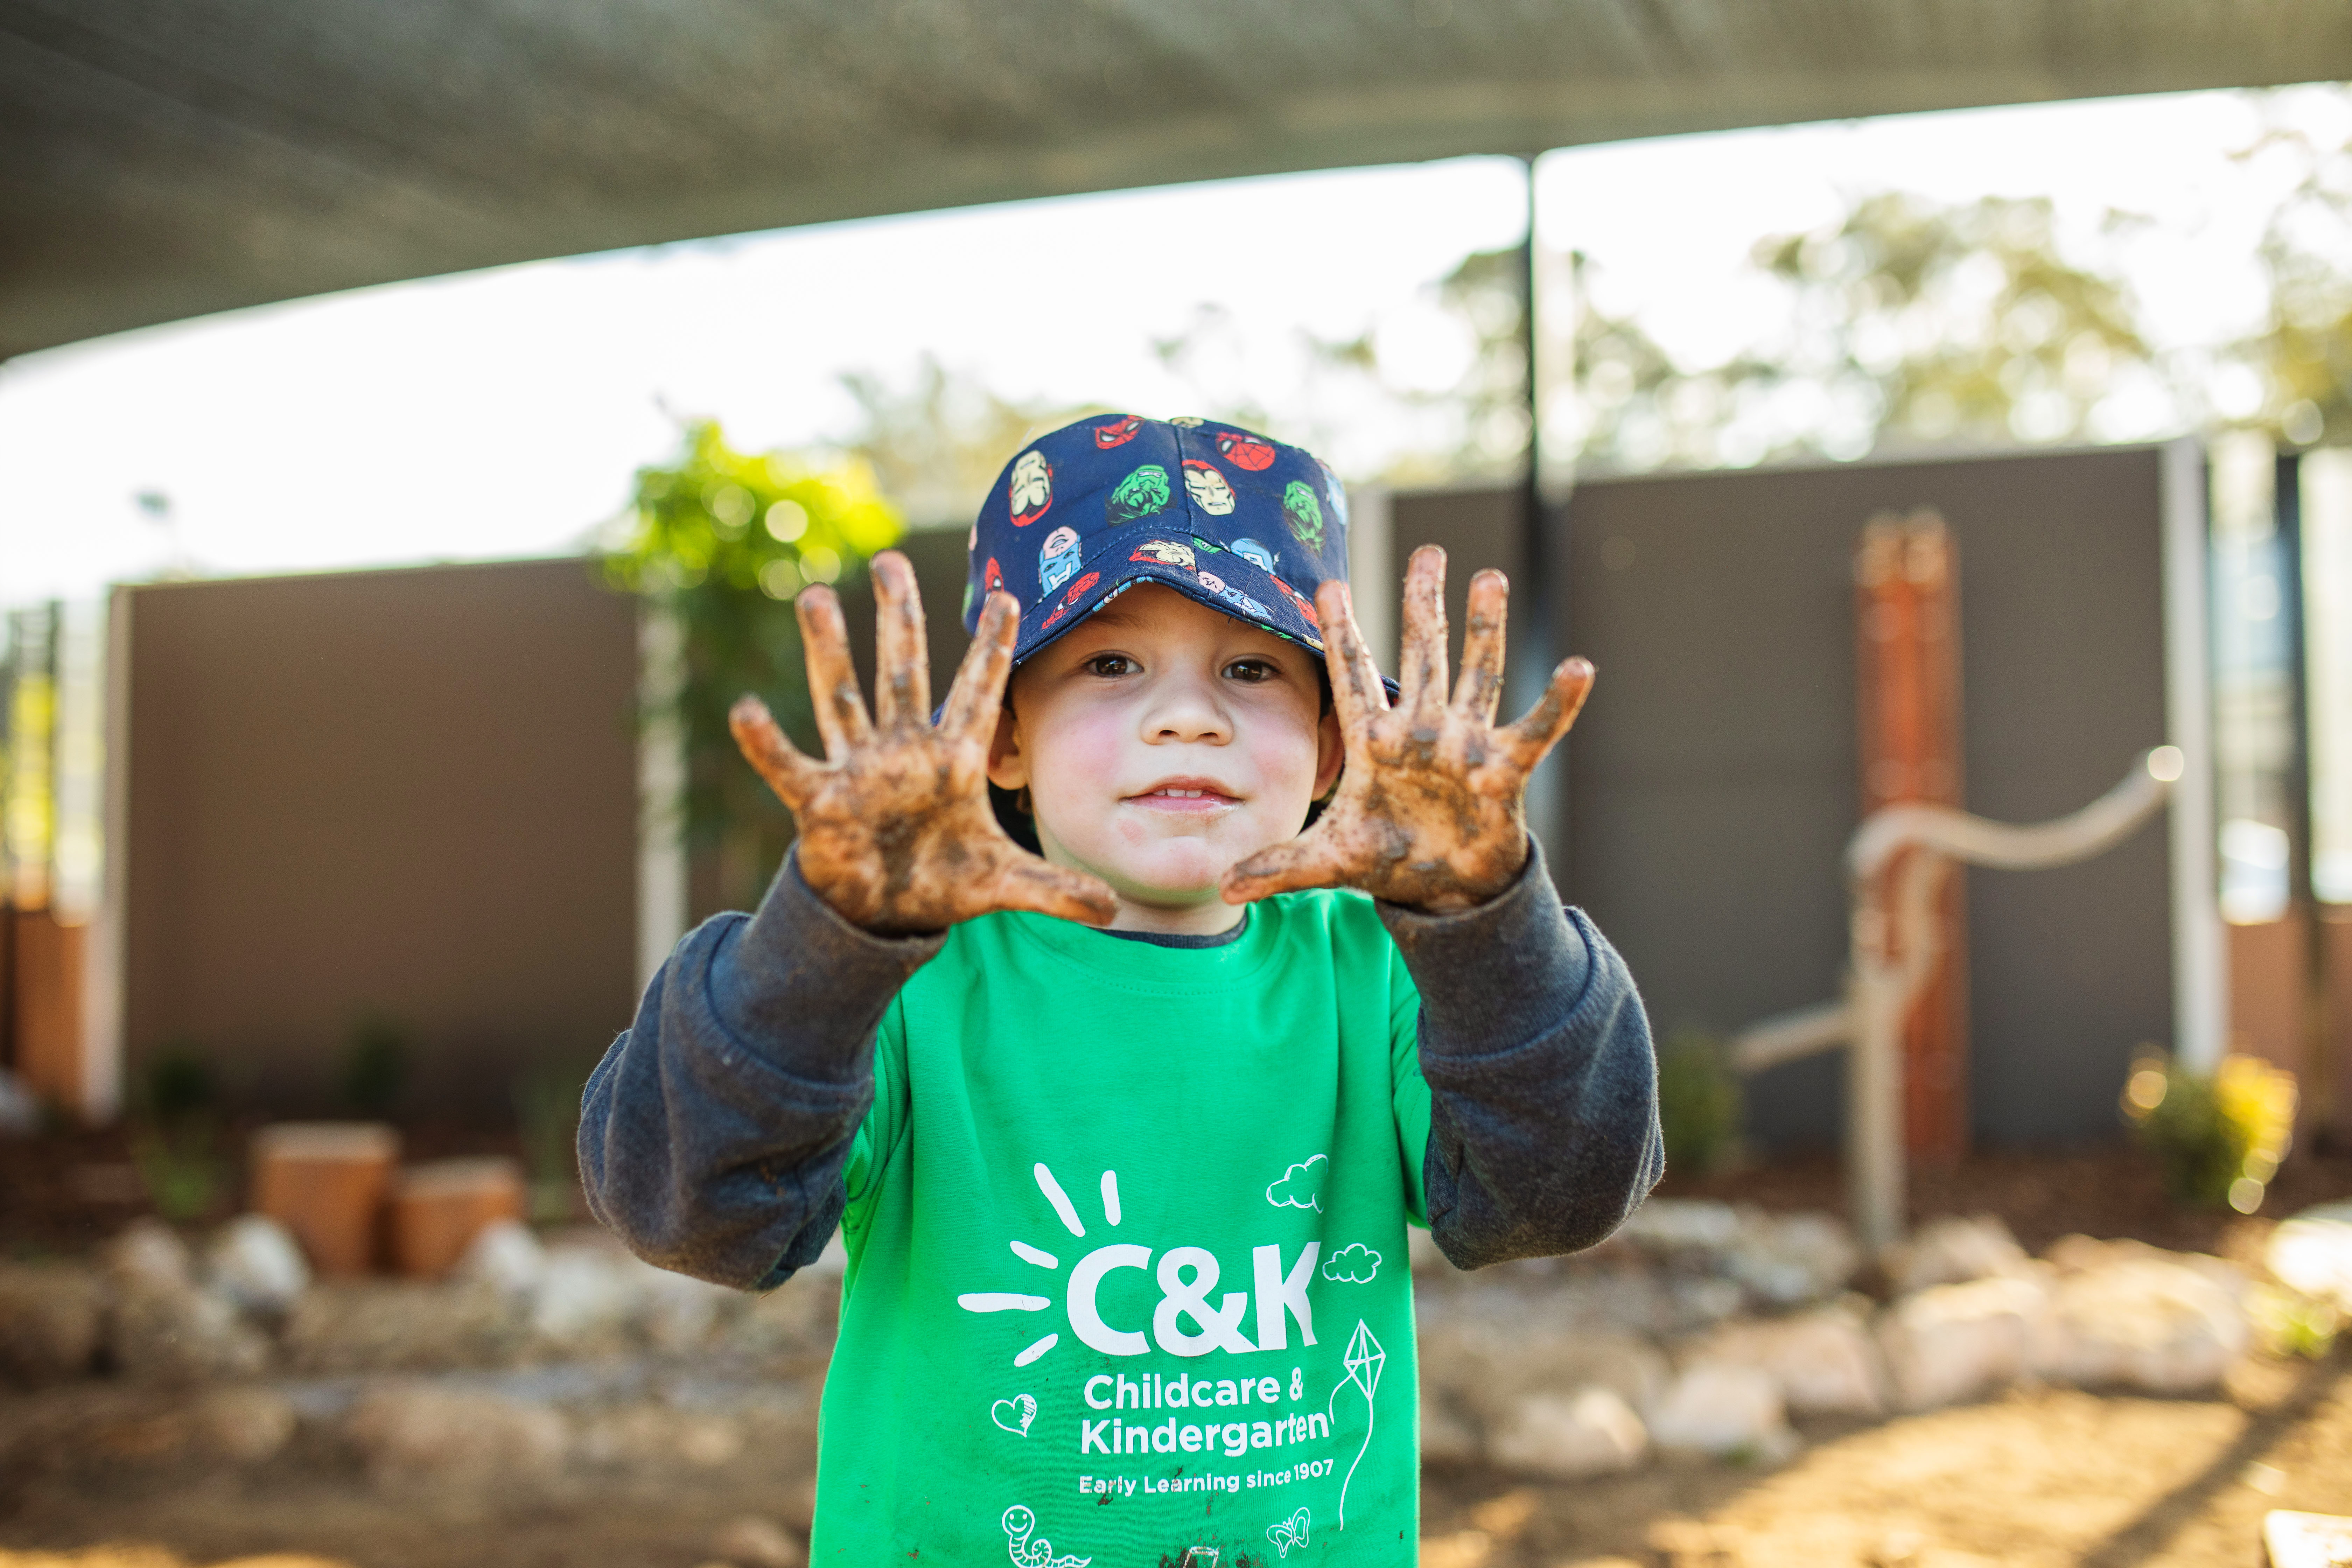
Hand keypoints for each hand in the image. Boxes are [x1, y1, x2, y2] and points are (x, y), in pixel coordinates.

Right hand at [729, 550, 1117, 935]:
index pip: (980, 694)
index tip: (1007, 596)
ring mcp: (860, 771)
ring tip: (814, 595)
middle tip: (889, 561)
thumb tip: (1113, 908)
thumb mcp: (1004, 885)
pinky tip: (745, 711)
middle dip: (898, 618)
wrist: (887, 913)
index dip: (991, 649)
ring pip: (842, 698)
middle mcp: (905, 751)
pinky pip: (790, 766)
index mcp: (954, 760)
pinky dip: (766, 743)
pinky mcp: (821, 804)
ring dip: (828, 650)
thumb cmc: (944, 882)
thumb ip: (1055, 891)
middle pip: (903, 671)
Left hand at [1220, 545, 1593, 913]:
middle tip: (1429, 551)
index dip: (1340, 632)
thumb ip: (1279, 865)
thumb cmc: (1388, 862)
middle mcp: (1421, 731)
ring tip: (1489, 578)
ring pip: (1476, 674)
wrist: (1443, 893)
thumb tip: (1223, 885)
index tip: (1328, 584)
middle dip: (1424, 604)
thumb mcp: (1329, 862)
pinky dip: (1558, 702)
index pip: (1352, 676)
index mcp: (1375, 742)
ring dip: (1484, 628)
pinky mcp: (1502, 771)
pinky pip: (1534, 729)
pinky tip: (1578, 667)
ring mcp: (1464, 745)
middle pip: (1422, 655)